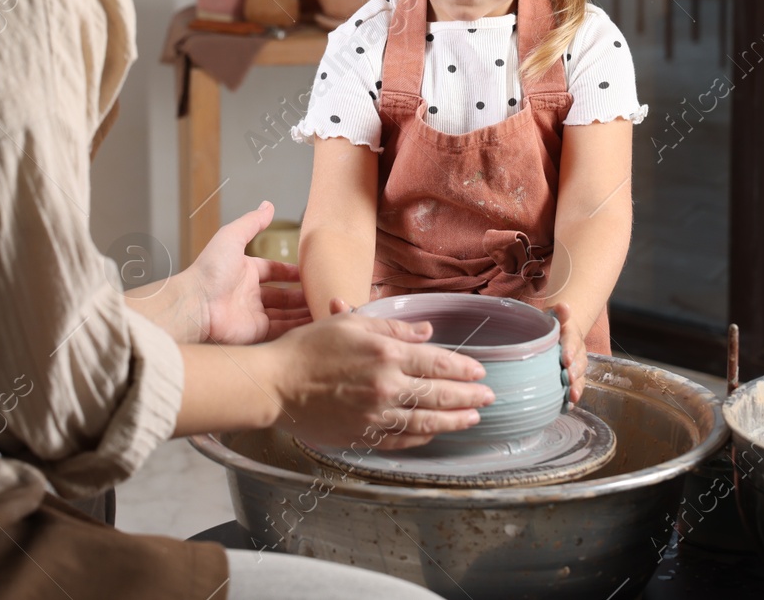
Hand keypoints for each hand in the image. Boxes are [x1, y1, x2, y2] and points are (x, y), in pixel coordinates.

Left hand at [191, 201, 310, 344]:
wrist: (195, 304)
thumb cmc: (209, 270)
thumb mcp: (231, 237)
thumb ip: (252, 222)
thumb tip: (268, 205)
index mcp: (245, 271)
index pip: (273, 270)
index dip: (290, 271)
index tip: (309, 271)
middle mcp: (249, 293)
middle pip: (282, 295)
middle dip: (301, 294)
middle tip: (323, 292)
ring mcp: (253, 314)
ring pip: (285, 313)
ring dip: (303, 311)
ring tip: (325, 307)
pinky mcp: (256, 332)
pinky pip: (281, 329)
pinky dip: (298, 327)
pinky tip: (315, 322)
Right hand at [268, 298, 493, 449]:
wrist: (275, 385)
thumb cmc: (308, 348)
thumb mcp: (350, 324)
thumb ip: (393, 329)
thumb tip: (428, 333)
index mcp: (386, 354)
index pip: (437, 363)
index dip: (463, 368)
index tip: (480, 372)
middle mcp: (387, 387)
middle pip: (439, 394)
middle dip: (469, 397)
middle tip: (488, 398)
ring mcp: (376, 415)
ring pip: (426, 420)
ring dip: (454, 420)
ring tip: (472, 419)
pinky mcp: (363, 435)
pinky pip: (402, 438)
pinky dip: (422, 436)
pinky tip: (434, 432)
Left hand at [552, 302, 586, 404]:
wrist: (557, 333)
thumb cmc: (549, 324)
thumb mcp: (551, 315)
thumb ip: (558, 313)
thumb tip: (564, 306)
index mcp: (570, 335)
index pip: (571, 341)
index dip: (569, 350)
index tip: (565, 359)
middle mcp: (577, 351)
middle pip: (579, 362)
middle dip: (574, 371)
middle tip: (567, 379)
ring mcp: (577, 365)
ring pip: (580, 376)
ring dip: (577, 387)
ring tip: (572, 396)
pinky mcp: (573, 378)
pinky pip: (576, 387)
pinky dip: (573, 397)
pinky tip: (568, 406)